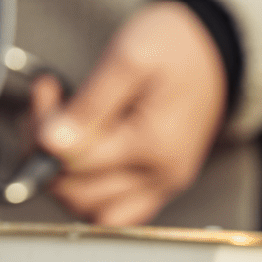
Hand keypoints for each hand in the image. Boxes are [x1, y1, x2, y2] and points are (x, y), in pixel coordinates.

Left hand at [30, 0, 225, 226]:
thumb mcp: (129, 58)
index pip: (73, 159)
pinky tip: (85, 163)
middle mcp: (161, 174)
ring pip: (92, 210)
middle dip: (47, 154)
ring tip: (66, 137)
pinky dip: (91, 196)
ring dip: (64, 178)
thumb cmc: (176, 47)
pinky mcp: (162, 185)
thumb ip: (90, 103)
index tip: (48, 90)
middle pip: (77, 192)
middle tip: (52, 111)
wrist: (215, 51)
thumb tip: (51, 143)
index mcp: (153, 144)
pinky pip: (116, 214)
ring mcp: (163, 184)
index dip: (45, 126)